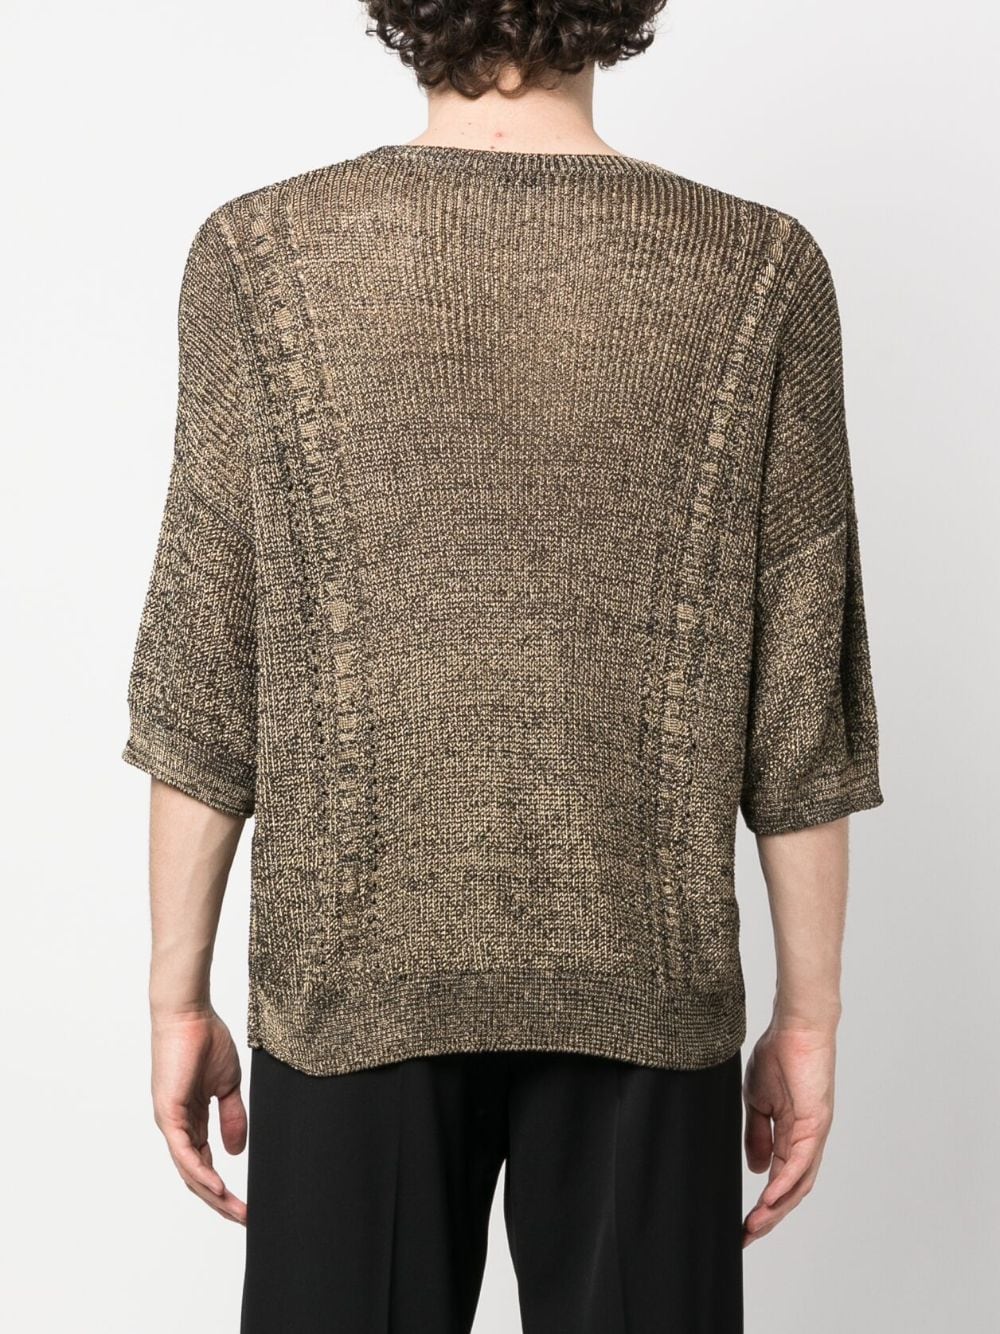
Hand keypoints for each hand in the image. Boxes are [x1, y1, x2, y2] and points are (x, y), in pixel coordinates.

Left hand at [150, 1006, 247, 1223]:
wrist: (190, 1014)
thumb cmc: (206, 1040)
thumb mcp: (228, 1084)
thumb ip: (232, 1117)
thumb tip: (235, 1152)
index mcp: (191, 1120)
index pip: (206, 1163)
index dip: (224, 1186)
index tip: (247, 1203)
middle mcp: (177, 1126)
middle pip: (197, 1176)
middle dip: (220, 1201)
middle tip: (244, 1218)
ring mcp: (171, 1122)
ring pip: (189, 1171)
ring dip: (213, 1194)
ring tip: (236, 1211)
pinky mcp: (169, 1113)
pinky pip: (184, 1152)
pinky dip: (201, 1171)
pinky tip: (218, 1187)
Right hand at [742, 1021, 835, 1246]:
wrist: (794, 1029)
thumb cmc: (778, 1056)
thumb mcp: (757, 1101)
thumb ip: (758, 1135)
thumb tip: (757, 1170)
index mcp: (792, 1136)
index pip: (779, 1179)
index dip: (763, 1205)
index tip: (742, 1225)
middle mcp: (806, 1141)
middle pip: (792, 1191)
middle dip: (770, 1217)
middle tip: (747, 1236)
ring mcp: (813, 1134)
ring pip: (799, 1183)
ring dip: (777, 1207)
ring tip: (755, 1224)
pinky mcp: (816, 1124)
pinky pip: (801, 1161)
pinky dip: (785, 1182)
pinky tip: (768, 1196)